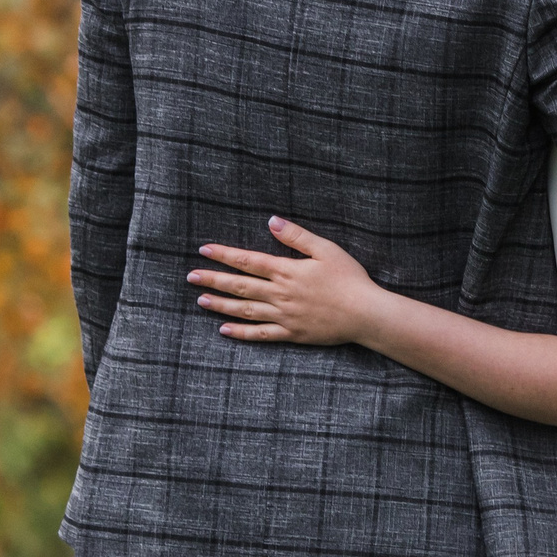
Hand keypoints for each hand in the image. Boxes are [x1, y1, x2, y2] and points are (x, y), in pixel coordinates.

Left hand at [189, 217, 384, 346]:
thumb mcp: (326, 249)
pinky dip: (241, 332)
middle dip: (213, 280)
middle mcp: (280, 294)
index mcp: (287, 271)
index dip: (224, 255)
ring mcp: (284, 316)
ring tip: (201, 300)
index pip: (248, 261)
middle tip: (191, 276)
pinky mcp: (291, 334)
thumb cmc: (349, 278)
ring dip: (221, 304)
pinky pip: (260, 335)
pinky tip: (224, 329)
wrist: (365, 313)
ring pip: (245, 310)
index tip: (204, 250)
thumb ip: (296, 236)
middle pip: (240, 285)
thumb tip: (272, 221)